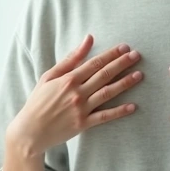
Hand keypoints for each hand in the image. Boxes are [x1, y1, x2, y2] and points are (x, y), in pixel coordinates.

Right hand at [7, 35, 142, 157]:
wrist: (30, 131)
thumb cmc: (38, 101)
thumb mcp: (49, 76)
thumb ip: (70, 59)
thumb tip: (88, 39)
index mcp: (68, 79)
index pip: (95, 63)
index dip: (111, 54)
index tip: (125, 48)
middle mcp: (77, 92)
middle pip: (104, 75)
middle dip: (122, 64)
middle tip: (137, 56)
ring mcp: (81, 109)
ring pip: (107, 93)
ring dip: (125, 83)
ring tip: (139, 75)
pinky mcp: (83, 124)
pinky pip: (104, 116)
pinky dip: (119, 111)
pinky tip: (133, 106)